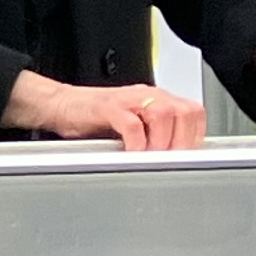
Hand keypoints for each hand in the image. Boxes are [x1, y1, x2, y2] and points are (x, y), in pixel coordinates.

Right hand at [3, 71, 204, 150]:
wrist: (60, 105)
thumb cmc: (95, 119)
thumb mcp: (134, 125)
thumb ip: (155, 134)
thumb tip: (177, 159)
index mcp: (156, 98)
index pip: (193, 112)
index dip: (195, 136)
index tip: (189, 156)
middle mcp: (146, 95)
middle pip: (184, 112)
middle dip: (183, 140)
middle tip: (172, 160)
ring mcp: (127, 99)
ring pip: (163, 114)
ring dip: (163, 141)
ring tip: (154, 157)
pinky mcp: (107, 107)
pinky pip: (131, 123)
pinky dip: (137, 142)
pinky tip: (132, 153)